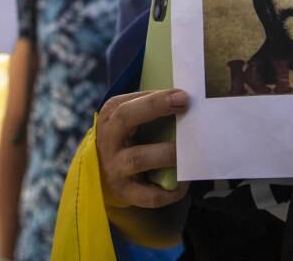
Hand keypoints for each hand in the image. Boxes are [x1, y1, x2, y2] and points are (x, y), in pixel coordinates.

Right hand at [95, 88, 188, 208]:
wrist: (102, 171)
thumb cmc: (125, 137)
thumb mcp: (126, 117)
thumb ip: (146, 106)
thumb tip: (183, 99)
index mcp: (110, 117)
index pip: (129, 104)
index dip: (156, 100)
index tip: (182, 96)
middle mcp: (109, 140)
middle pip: (126, 119)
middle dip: (155, 109)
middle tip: (185, 107)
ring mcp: (115, 167)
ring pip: (138, 159)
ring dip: (166, 154)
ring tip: (190, 152)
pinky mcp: (125, 192)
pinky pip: (149, 196)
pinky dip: (169, 192)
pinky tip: (184, 183)